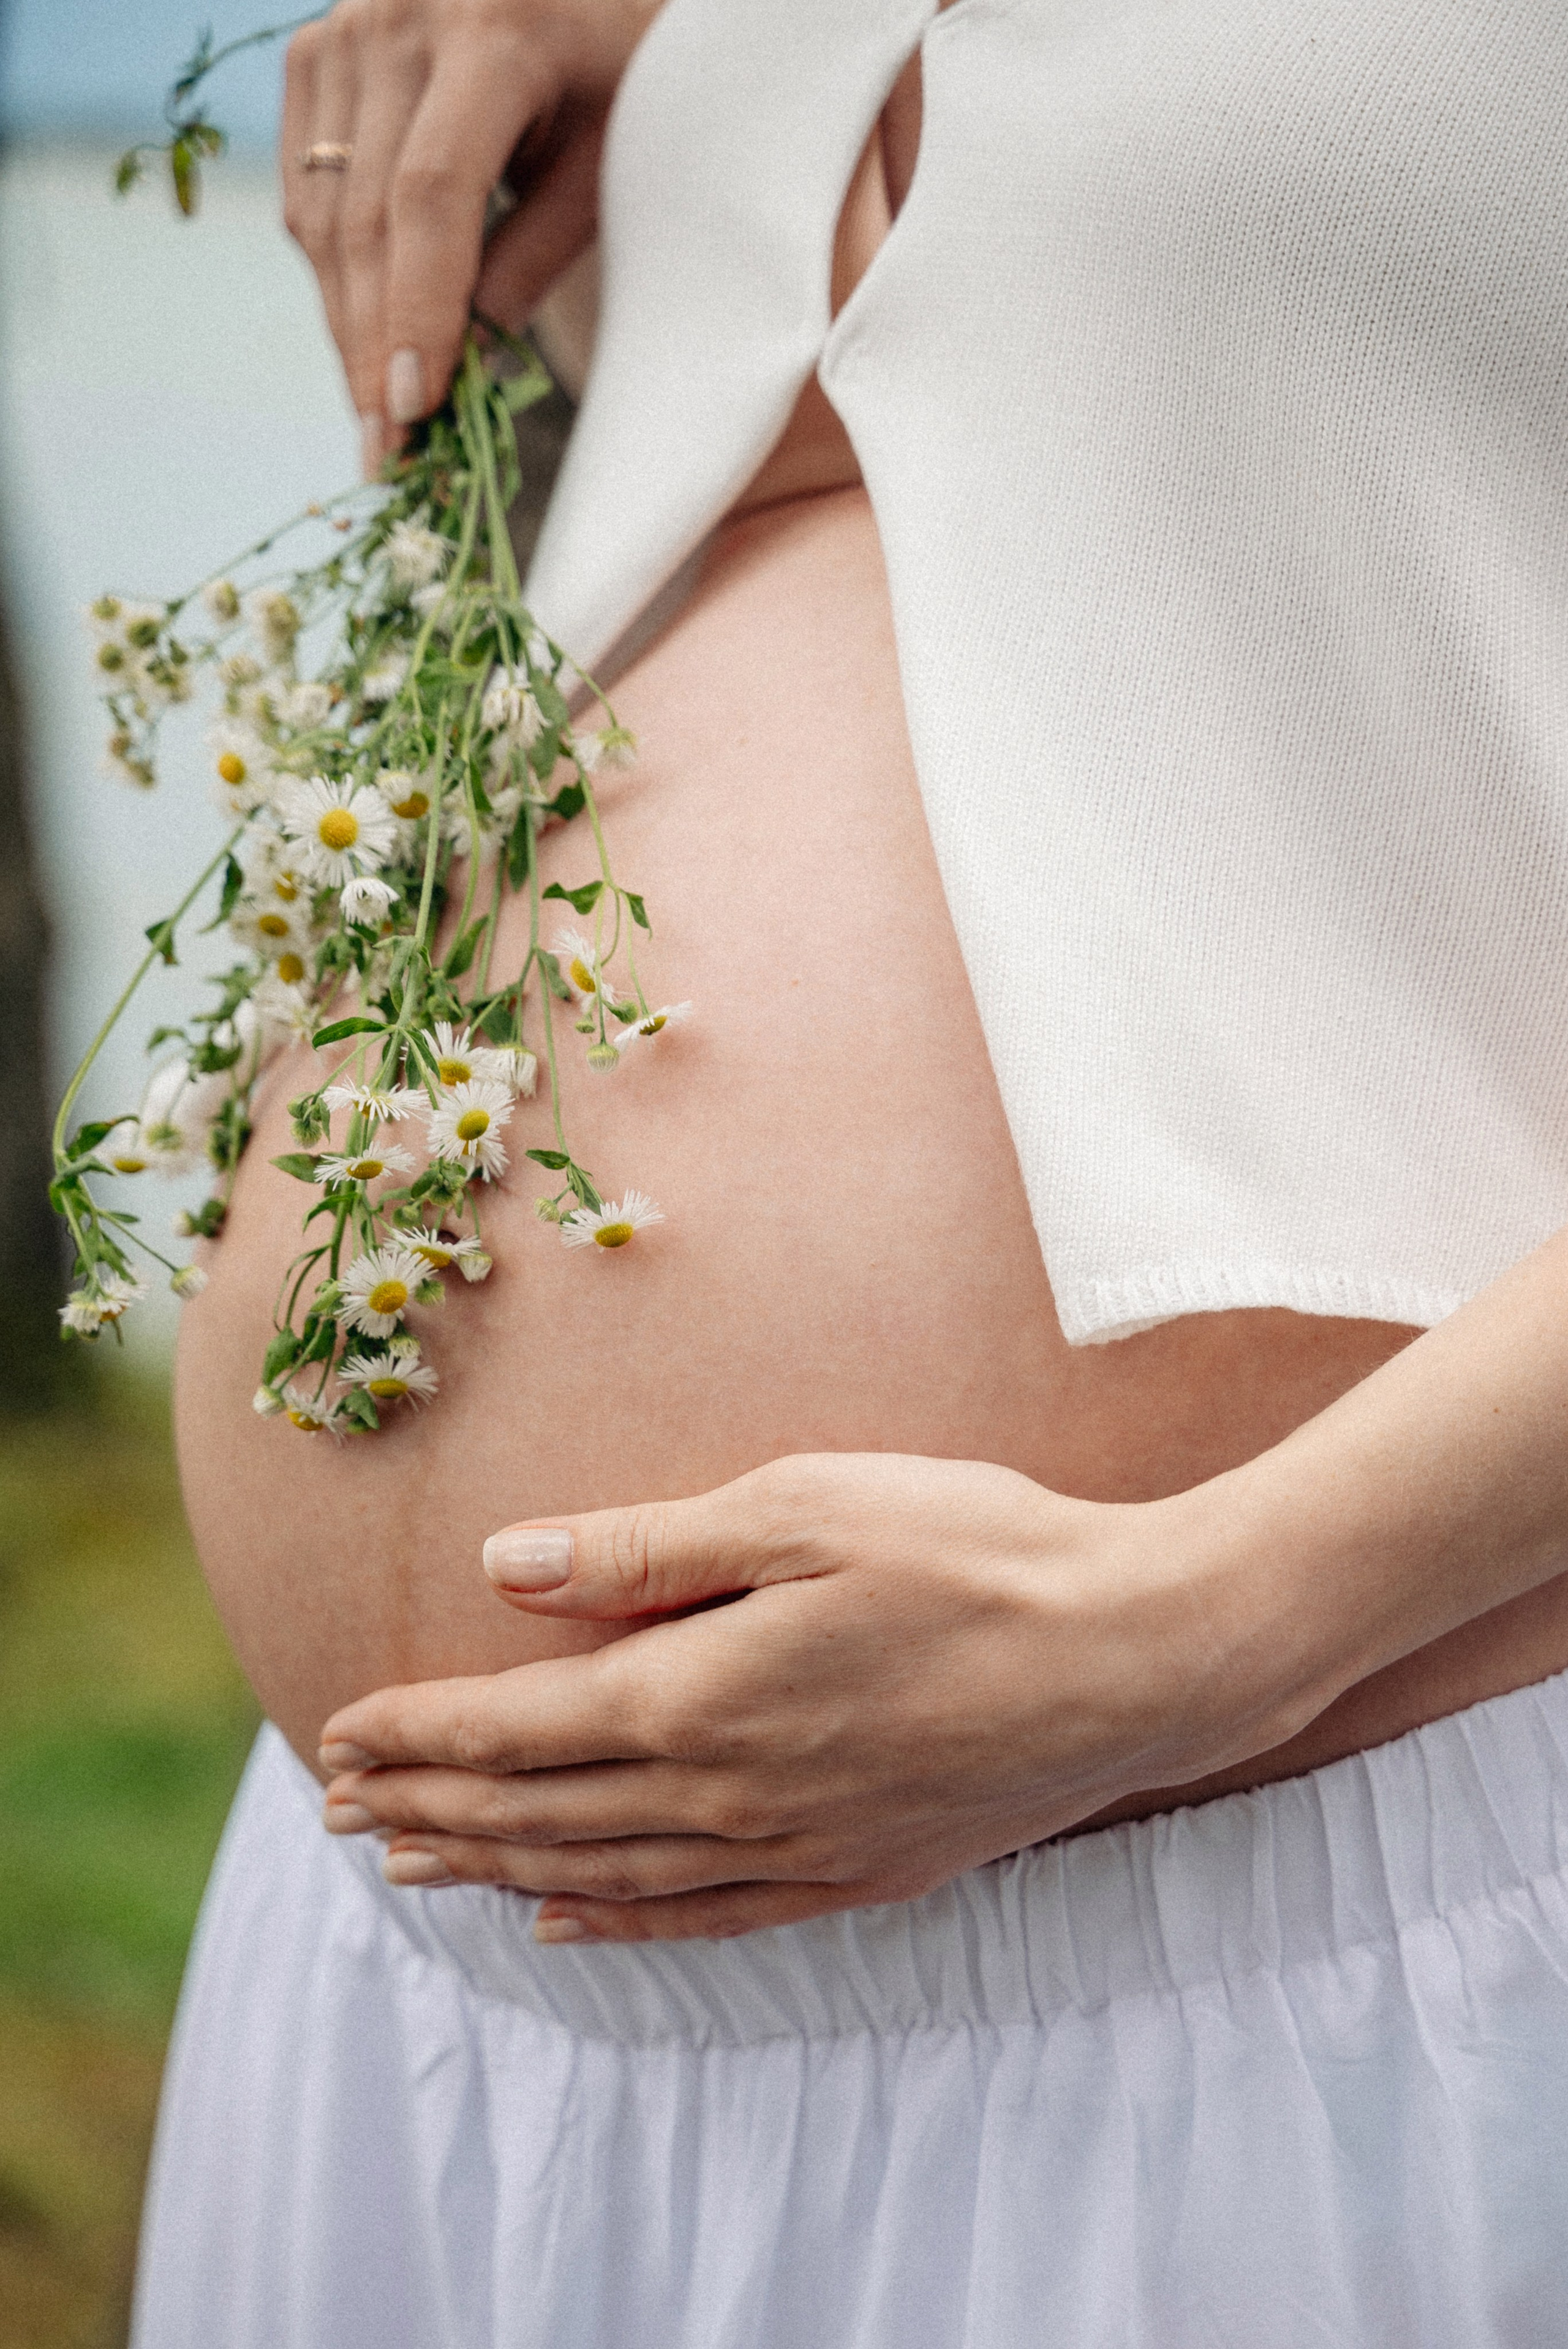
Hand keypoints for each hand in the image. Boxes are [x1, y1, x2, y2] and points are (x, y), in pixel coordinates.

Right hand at [281, 0, 660, 466]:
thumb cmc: (611, 70)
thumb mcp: (605, 156)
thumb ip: (536, 250)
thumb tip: (466, 366)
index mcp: (493, 32)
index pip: (433, 195)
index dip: (418, 310)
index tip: (414, 407)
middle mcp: (398, 18)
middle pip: (366, 214)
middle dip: (374, 348)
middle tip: (388, 453)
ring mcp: (343, 29)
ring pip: (323, 212)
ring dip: (346, 327)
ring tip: (375, 421)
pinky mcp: (313, 52)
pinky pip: (307, 189)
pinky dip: (331, 274)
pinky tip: (362, 340)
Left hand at [318, 1452, 1311, 1942]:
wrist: (1138, 1652)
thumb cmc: (978, 1550)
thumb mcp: (807, 1505)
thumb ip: (649, 1546)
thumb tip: (508, 1562)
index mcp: (702, 1694)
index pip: (517, 1726)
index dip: (419, 1733)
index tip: (337, 1734)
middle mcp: (729, 1793)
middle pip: (540, 1810)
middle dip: (430, 1804)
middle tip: (340, 1807)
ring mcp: (794, 1848)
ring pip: (602, 1872)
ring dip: (496, 1865)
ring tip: (415, 1864)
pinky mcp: (856, 1873)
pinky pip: (701, 1918)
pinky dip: (615, 1923)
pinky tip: (565, 1926)